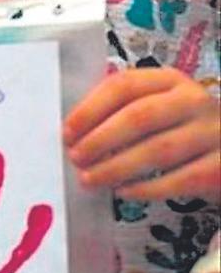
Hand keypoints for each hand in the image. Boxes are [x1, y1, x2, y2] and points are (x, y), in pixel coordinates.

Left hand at [65, 68, 220, 202]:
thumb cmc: (179, 128)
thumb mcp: (156, 107)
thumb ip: (121, 111)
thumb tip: (73, 135)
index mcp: (170, 80)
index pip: (124, 85)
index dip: (90, 109)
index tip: (67, 133)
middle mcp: (194, 101)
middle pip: (139, 116)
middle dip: (100, 140)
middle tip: (76, 158)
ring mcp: (213, 133)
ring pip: (158, 150)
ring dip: (116, 167)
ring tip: (90, 179)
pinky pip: (179, 179)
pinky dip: (145, 188)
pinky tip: (123, 192)